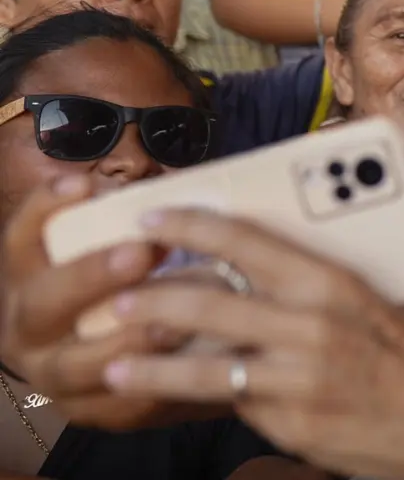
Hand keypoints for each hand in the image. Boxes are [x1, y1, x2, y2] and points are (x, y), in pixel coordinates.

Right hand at [0, 176, 171, 429]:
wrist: (128, 368)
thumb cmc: (130, 292)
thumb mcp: (120, 257)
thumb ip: (134, 229)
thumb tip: (177, 190)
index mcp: (27, 280)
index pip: (22, 240)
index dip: (45, 210)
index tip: (84, 184)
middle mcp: (27, 329)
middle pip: (44, 301)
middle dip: (91, 275)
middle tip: (141, 252)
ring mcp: (53, 376)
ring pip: (79, 363)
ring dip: (128, 340)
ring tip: (174, 321)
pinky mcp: (90, 413)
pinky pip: (118, 404)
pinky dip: (154, 384)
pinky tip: (187, 367)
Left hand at [100, 209, 403, 479]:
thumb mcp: (369, 305)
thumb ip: (309, 294)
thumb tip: (244, 281)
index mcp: (332, 282)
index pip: (245, 240)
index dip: (189, 225)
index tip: (150, 214)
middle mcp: (310, 326)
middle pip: (205, 301)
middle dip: (148, 297)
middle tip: (116, 295)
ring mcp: (299, 381)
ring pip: (202, 365)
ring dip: (150, 363)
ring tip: (116, 363)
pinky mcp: (294, 426)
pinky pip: (237, 404)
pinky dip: (205, 396)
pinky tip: (179, 395)